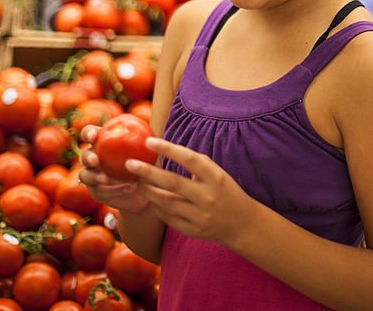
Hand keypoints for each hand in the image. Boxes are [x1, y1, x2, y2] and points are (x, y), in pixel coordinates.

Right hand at [78, 125, 150, 213]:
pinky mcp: (97, 192)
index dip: (88, 133)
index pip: (89, 133)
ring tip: (106, 179)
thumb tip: (153, 134)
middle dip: (88, 157)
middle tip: (96, 160)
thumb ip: (148, 140)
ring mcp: (93, 176)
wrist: (146, 190)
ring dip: (94, 177)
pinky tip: (128, 187)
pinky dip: (114, 189)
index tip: (94, 136)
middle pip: (84, 155)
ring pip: (85, 175)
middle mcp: (94, 158)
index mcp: (102, 142)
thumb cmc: (147, 163)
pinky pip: (100, 191)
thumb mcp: (149, 151)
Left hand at [125, 137, 257, 245]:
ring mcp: (200, 216)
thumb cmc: (226, 192)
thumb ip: (197, 163)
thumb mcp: (218, 174)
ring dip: (148, 191)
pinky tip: (150, 198)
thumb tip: (168, 149)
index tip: (149, 141)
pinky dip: (157, 207)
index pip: (189, 159)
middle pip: (173, 182)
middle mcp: (208, 197)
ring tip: (136, 182)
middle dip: (148, 172)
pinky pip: (168, 217)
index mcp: (216, 178)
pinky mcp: (193, 230)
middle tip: (130, 164)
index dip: (168, 149)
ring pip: (166, 202)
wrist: (242, 224)